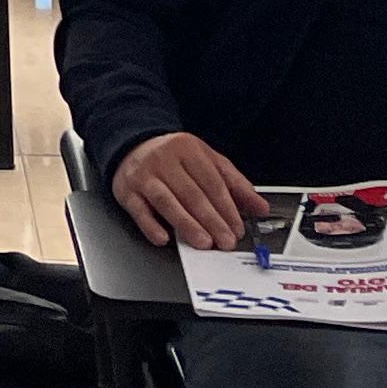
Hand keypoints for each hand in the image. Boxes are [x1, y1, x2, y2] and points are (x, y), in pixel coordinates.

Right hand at [112, 131, 271, 250]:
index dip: (227, 207)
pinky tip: (163, 238)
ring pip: (167, 201)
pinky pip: (139, 210)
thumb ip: (234, 183)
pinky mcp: (126, 190)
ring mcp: (144, 174)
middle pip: (192, 193)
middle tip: (225, 241)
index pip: (212, 181)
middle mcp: (165, 159)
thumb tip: (260, 207)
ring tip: (203, 243)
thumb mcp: (206, 161)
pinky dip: (151, 226)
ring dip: (187, 225)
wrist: (131, 144)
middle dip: (211, 221)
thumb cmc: (173, 158)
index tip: (237, 228)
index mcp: (188, 149)